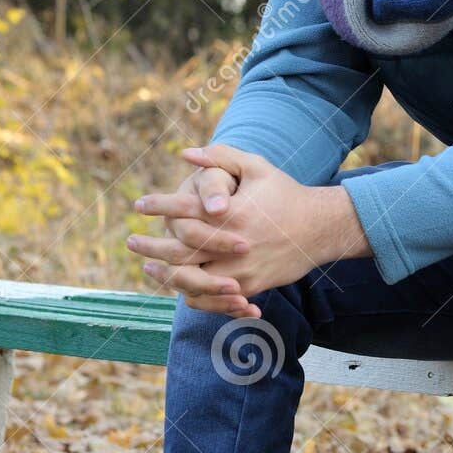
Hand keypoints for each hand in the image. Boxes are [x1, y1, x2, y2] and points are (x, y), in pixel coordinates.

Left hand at [128, 144, 369, 313]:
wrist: (320, 229)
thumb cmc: (284, 193)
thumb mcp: (256, 167)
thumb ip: (221, 157)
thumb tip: (185, 155)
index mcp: (233, 212)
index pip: (185, 209)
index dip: (158, 205)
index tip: (139, 204)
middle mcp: (234, 244)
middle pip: (180, 251)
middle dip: (151, 246)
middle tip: (131, 241)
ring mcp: (241, 269)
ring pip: (192, 279)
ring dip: (165, 274)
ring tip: (149, 267)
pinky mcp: (249, 286)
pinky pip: (212, 298)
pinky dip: (191, 294)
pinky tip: (177, 284)